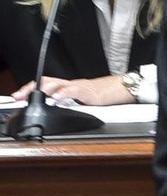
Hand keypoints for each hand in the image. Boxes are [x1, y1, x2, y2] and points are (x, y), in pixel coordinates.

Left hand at [9, 74, 134, 105]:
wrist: (120, 89)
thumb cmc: (102, 97)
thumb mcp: (80, 102)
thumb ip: (67, 105)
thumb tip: (54, 114)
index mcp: (66, 87)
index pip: (43, 84)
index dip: (29, 89)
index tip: (17, 97)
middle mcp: (69, 84)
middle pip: (46, 81)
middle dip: (31, 89)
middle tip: (20, 97)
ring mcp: (78, 86)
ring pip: (57, 83)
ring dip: (44, 90)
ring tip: (35, 96)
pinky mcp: (88, 91)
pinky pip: (73, 90)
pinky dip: (63, 93)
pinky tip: (56, 98)